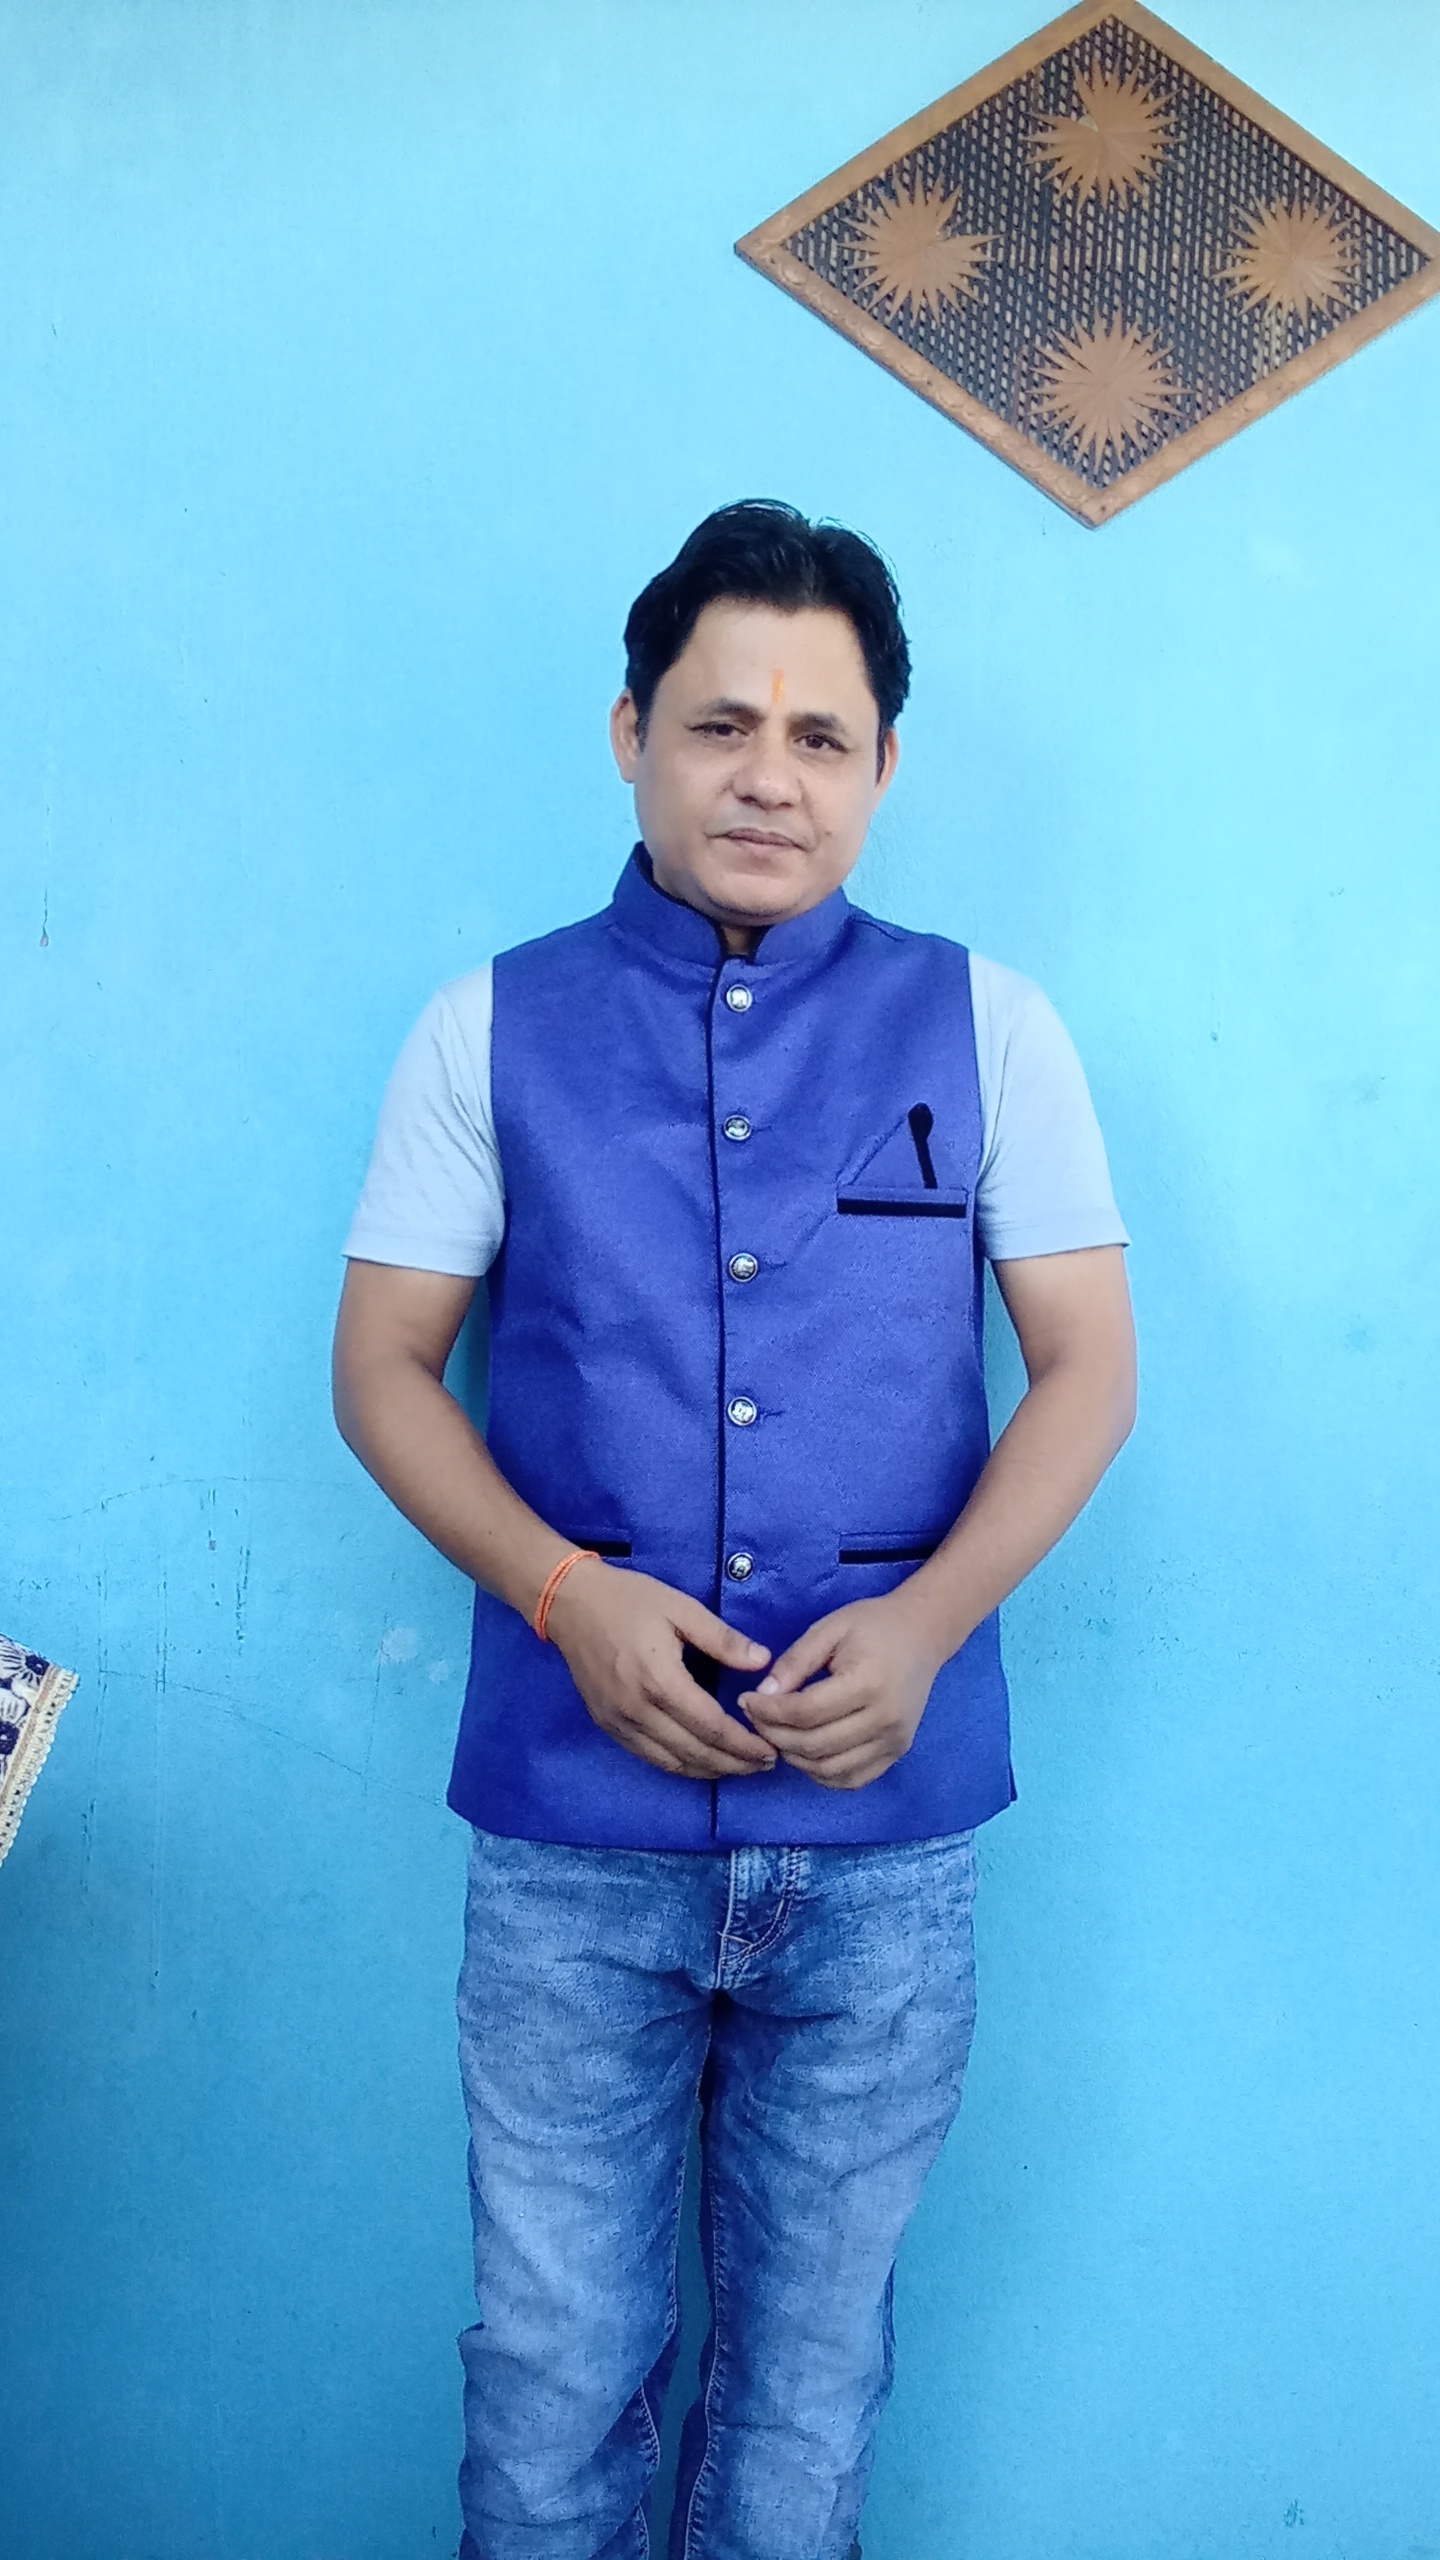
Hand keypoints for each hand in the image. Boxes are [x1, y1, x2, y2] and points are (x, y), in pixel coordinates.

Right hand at [545, 1563, 776, 1779]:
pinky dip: (679, 1765)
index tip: (770, 1749)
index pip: (712, 1727)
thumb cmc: (628, 1600)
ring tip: (739, 1767)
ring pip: (671, 1763)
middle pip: (695, 1753)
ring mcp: (619, 1722)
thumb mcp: (681, 1608)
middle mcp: (638, 1710)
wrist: (570, 1602)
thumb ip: (723, 1639)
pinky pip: (649, 1756)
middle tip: (765, 1764)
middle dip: (734, 1764)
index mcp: (660, 1680)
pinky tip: (699, 1761)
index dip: (744, 1744)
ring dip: (709, 1770)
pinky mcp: (607, 1725)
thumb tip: (763, 1662)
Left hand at [739, 1593, 946, 1790]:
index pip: (806, 1712)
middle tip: (755, 1717)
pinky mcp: (896, 1753)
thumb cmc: (874, 1626)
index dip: (768, 1711)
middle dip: (774, 1734)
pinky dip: (821, 1773)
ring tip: (777, 1733)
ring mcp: (894, 1741)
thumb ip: (795, 1662)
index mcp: (868, 1682)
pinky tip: (805, 1751)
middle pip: (814, 1744)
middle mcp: (885, 1719)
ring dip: (794, 1757)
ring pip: (829, 1769)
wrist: (923, 1636)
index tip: (747, 1700)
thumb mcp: (829, 1629)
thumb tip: (762, 1696)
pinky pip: (851, 1779)